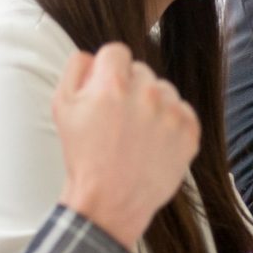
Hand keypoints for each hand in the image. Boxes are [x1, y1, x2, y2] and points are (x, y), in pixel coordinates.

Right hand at [52, 43, 199, 247]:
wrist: (110, 201)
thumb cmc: (84, 155)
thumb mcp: (62, 108)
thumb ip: (75, 70)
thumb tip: (91, 54)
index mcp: (113, 84)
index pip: (117, 51)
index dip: (108, 70)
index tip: (106, 89)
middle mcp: (147, 93)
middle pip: (141, 71)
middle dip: (130, 88)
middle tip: (119, 118)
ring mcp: (172, 113)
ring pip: (164, 90)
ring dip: (152, 104)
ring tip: (137, 133)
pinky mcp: (190, 131)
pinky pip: (183, 111)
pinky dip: (171, 122)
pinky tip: (154, 141)